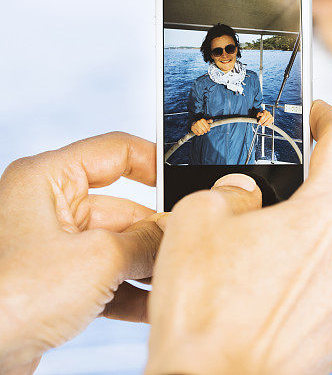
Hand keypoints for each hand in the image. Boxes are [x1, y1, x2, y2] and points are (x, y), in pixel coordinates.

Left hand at [0, 133, 163, 374]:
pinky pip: (101, 277)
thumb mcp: (100, 261)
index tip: (186, 183)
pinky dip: (128, 289)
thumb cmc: (10, 299)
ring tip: (176, 278)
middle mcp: (45, 206)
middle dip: (156, 230)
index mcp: (47, 179)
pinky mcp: (49, 282)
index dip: (156, 165)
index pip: (116, 152)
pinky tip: (153, 305)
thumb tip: (179, 232)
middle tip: (189, 247)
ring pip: (114, 245)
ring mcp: (47, 246)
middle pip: (122, 206)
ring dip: (146, 264)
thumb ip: (149, 241)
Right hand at [145, 100, 331, 374]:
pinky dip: (321, 277)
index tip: (319, 116)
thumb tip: (245, 196)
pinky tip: (277, 288)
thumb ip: (230, 191)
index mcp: (327, 215)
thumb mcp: (199, 222)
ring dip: (326, 236)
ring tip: (275, 247)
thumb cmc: (207, 315)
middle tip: (294, 190)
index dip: (331, 119)